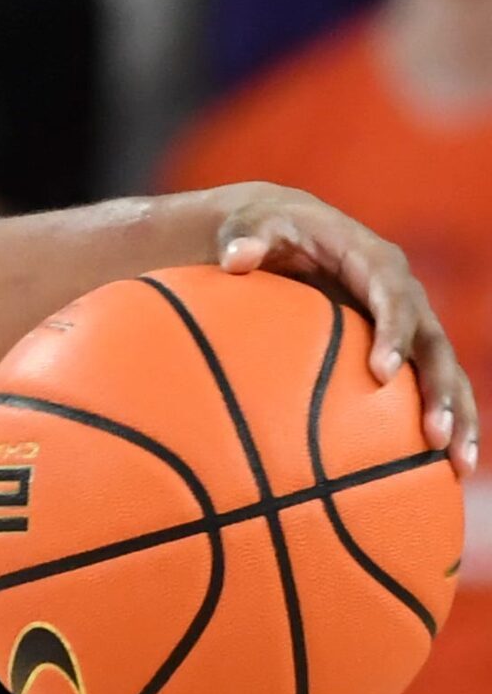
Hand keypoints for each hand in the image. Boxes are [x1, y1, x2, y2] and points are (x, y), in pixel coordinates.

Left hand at [211, 182, 478, 469]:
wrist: (288, 230)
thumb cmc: (267, 229)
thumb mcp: (251, 224)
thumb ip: (244, 237)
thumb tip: (235, 258)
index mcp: (374, 260)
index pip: (393, 297)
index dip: (393, 334)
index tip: (380, 374)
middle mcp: (403, 292)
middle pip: (433, 342)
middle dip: (439, 388)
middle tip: (435, 435)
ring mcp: (409, 321)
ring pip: (445, 370)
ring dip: (458, 416)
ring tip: (459, 465)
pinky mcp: (404, 345)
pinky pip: (431, 384)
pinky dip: (445, 421)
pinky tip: (447, 469)